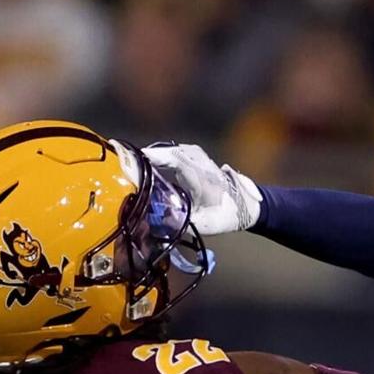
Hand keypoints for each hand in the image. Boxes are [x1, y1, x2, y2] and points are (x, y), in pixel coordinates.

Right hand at [143, 142, 262, 234]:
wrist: (245, 206)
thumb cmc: (224, 216)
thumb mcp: (203, 224)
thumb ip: (180, 222)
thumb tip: (155, 221)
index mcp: (201, 177)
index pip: (176, 160)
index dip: (156, 157)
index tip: (135, 159)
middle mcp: (201, 164)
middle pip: (172, 151)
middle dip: (150, 155)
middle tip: (128, 161)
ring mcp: (201, 159)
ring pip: (175, 149)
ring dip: (157, 154)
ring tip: (138, 162)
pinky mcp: (199, 159)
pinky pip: (179, 151)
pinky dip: (165, 155)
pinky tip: (153, 162)